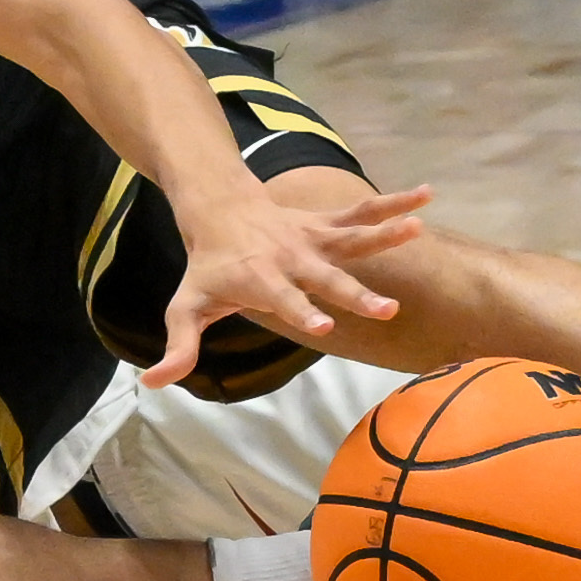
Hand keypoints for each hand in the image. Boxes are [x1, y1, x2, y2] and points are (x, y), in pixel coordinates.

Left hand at [152, 181, 430, 386]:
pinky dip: (393, 202)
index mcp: (262, 281)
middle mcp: (292, 258)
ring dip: (386, 231)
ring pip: (353, 235)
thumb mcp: (186, 307)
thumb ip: (178, 347)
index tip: (325, 328)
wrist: (217, 207)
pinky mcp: (326, 222)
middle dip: (355, 294)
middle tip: (387, 311)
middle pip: (328, 277)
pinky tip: (427, 196)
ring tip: (419, 225)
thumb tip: (153, 384)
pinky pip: (362, 213)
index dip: (302, 313)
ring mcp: (312, 237)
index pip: (284, 301)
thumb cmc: (207, 267)